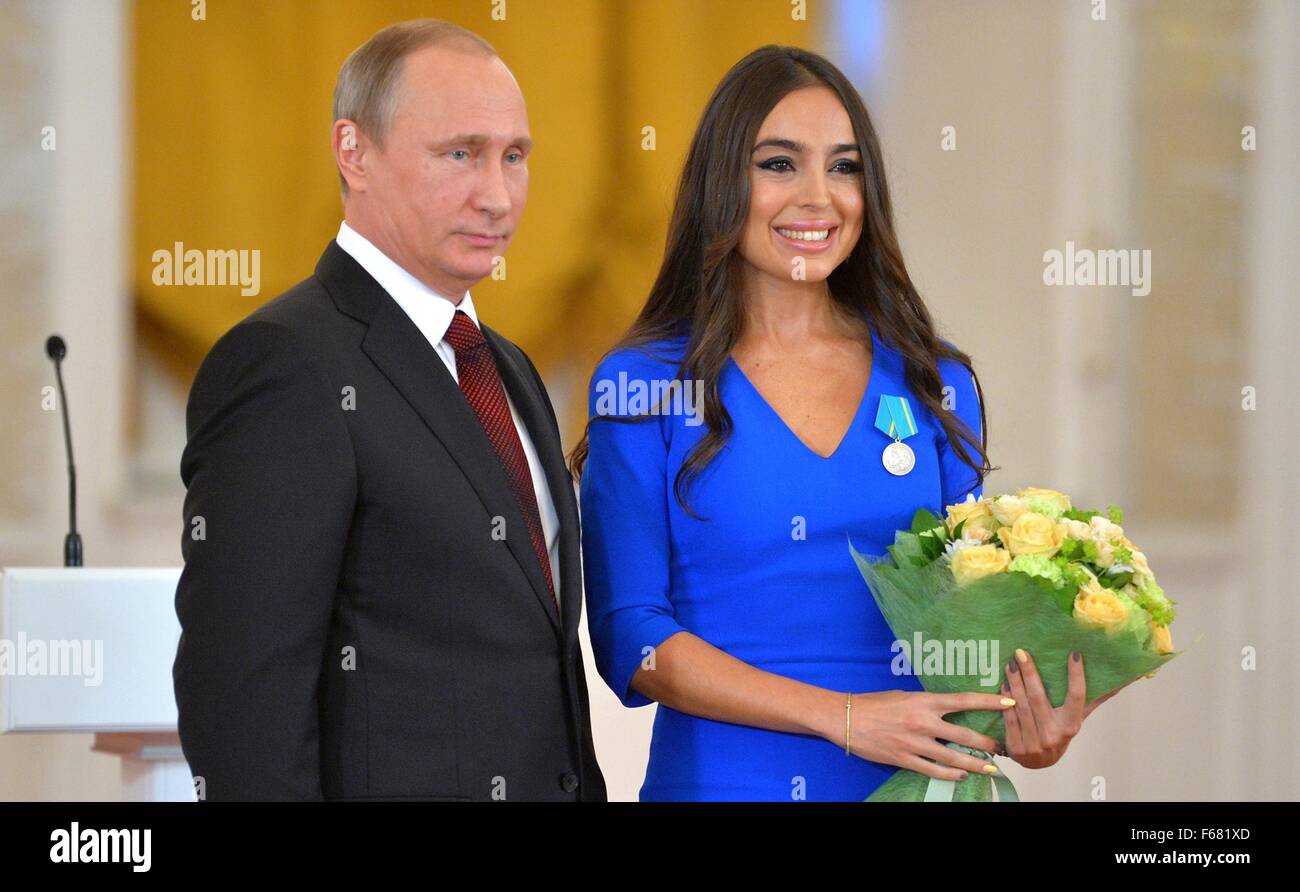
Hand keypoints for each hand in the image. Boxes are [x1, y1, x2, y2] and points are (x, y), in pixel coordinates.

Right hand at [842, 690, 1015, 781]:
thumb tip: (948, 710)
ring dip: (975, 764)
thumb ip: (927, 704)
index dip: (990, 701)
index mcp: (924, 701)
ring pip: (953, 758)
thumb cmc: (874, 703)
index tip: (1010, 702)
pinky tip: (961, 775)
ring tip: (990, 768)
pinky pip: (933, 770)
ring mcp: (915, 743)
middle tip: (1002, 748)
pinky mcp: (904, 759)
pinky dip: (950, 775)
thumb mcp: (904, 696)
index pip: (964, 700)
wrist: (846, 718)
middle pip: (965, 734)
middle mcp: (923, 722)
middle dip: (988, 742)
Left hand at [1000, 649, 1137, 768]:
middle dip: (1030, 673)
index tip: (1074, 653)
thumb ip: (1096, 698)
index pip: (1077, 697)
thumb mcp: (1078, 717)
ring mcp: (1035, 742)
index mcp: (1072, 725)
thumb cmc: (1060, 731)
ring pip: (1022, 706)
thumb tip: (1125, 678)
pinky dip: (1005, 699)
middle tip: (1021, 652)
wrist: (1038, 762)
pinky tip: (1003, 684)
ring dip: (1014, 683)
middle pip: (1040, 698)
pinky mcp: (1017, 747)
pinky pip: (1009, 718)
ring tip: (1010, 664)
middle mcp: (1054, 734)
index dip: (1076, 676)